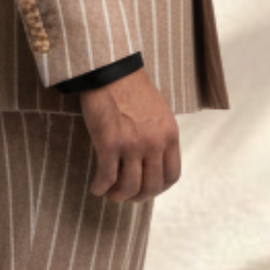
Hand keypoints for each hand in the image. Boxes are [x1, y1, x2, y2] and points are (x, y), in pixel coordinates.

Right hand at [77, 67, 180, 201]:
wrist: (110, 71)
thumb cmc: (131, 89)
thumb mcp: (159, 113)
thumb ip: (159, 137)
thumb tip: (152, 162)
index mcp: (169, 135)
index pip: (172, 175)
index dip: (159, 189)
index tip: (147, 190)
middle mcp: (154, 143)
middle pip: (151, 186)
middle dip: (137, 197)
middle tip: (125, 196)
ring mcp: (132, 145)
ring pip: (129, 186)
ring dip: (118, 196)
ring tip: (109, 194)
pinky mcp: (109, 143)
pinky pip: (106, 177)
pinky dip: (100, 187)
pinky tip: (96, 188)